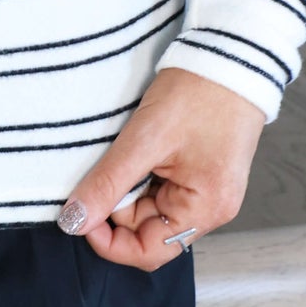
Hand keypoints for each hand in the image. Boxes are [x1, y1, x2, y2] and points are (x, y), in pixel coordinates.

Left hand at [55, 67, 265, 270]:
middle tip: (109, 166)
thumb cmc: (197, 95)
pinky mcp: (201, 175)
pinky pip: (161, 190)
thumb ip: (108, 183)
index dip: (108, 240)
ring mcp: (208, 192)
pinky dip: (141, 176)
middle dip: (117, 206)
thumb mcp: (144, 139)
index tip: (80, 213)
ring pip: (150, 209)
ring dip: (128, 188)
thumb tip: (73, 220)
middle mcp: (212, 209)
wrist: (231, 55)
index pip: (147, 251)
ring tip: (130, 151)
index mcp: (206, 209)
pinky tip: (141, 151)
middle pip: (146, 231)